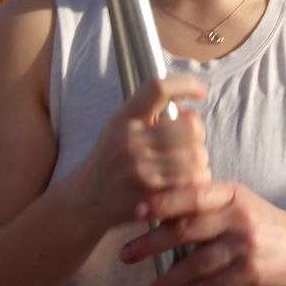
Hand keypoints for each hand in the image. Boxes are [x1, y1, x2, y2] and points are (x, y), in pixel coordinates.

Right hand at [75, 75, 210, 233]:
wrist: (84, 201)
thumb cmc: (110, 160)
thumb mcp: (123, 128)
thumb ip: (155, 115)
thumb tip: (194, 114)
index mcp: (125, 118)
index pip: (159, 88)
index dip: (186, 84)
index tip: (201, 92)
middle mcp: (131, 141)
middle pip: (190, 126)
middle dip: (198, 133)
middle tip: (189, 142)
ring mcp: (141, 170)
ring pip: (196, 156)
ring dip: (199, 161)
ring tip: (187, 165)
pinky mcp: (150, 197)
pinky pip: (191, 183)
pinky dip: (195, 181)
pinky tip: (185, 182)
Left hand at [119, 182, 285, 285]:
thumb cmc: (260, 221)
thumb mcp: (237, 201)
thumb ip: (205, 202)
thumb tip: (160, 210)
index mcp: (230, 193)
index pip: (192, 194)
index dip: (163, 202)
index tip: (137, 212)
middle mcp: (237, 216)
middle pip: (187, 229)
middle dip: (152, 243)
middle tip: (127, 254)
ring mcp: (245, 245)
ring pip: (198, 263)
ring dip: (170, 278)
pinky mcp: (250, 272)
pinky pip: (214, 285)